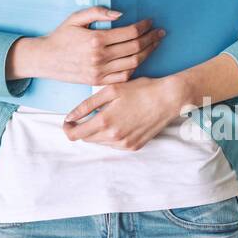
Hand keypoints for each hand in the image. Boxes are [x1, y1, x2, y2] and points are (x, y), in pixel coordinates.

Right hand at [8, 7, 164, 83]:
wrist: (46, 59)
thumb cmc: (61, 36)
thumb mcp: (76, 18)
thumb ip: (97, 12)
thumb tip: (120, 14)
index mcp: (96, 39)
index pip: (129, 33)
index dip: (143, 27)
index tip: (150, 22)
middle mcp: (100, 57)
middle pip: (135, 48)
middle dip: (151, 38)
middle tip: (160, 32)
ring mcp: (100, 71)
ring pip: (133, 63)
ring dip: (148, 53)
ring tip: (155, 44)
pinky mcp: (98, 81)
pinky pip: (124, 76)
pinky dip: (136, 68)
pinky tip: (141, 59)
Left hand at [62, 74, 188, 149]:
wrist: (168, 99)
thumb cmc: (140, 90)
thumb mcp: (111, 91)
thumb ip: (87, 105)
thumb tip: (70, 117)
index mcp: (105, 122)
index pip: (76, 135)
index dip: (68, 129)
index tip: (69, 121)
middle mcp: (114, 137)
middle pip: (87, 139)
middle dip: (83, 128)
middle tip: (87, 115)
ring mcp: (125, 144)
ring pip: (101, 143)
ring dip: (98, 132)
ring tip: (108, 115)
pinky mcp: (134, 146)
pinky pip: (114, 145)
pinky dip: (112, 136)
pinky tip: (121, 121)